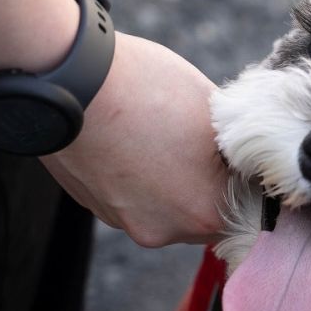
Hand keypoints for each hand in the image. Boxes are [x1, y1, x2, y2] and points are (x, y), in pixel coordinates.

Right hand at [42, 33, 228, 246]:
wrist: (66, 78)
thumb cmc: (146, 89)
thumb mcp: (215, 112)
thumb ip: (234, 150)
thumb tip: (240, 156)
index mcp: (206, 215)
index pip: (244, 209)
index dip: (241, 178)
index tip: (234, 153)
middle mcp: (166, 232)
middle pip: (203, 212)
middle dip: (205, 182)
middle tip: (194, 140)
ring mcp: (125, 222)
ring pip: (165, 206)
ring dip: (168, 179)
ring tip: (156, 135)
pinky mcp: (95, 207)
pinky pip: (131, 196)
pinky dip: (136, 176)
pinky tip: (130, 140)